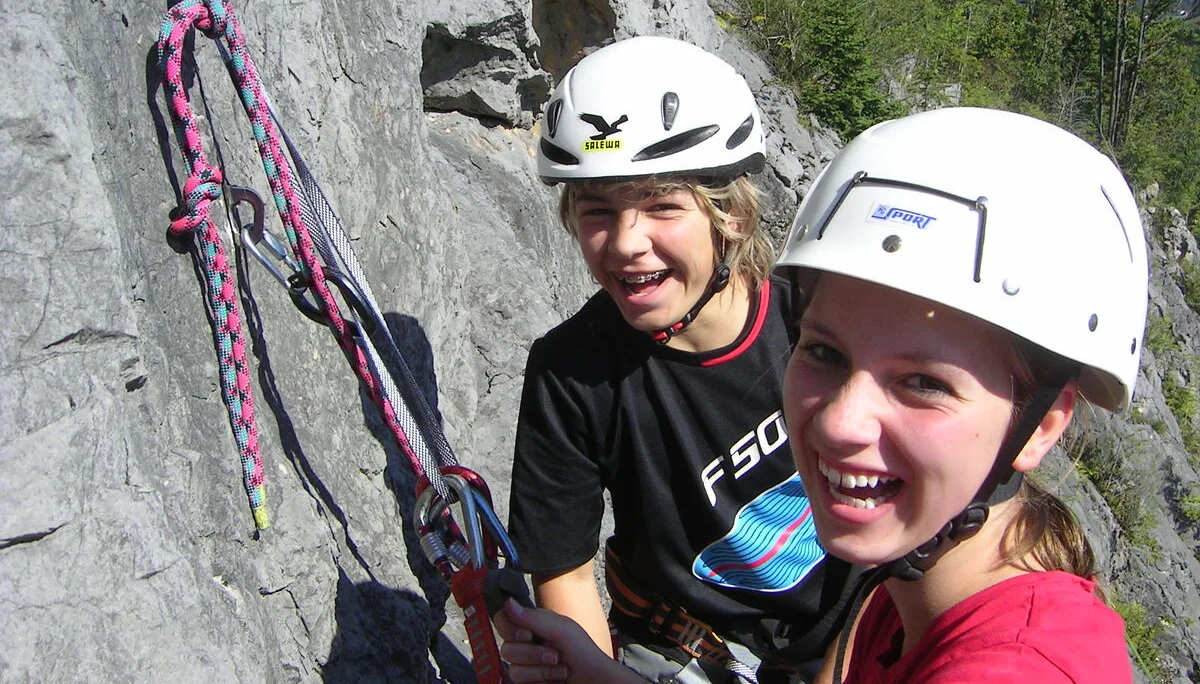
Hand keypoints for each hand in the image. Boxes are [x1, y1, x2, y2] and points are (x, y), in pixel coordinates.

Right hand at [495, 599, 644, 683]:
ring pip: (514, 668)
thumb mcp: (561, 629)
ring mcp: (525, 665)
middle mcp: (524, 644)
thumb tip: (507, 602)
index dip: (510, 629)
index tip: (528, 635)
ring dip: (542, 670)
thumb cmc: (583, 652)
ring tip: (561, 668)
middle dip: (534, 654)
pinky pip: (518, 682)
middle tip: (556, 655)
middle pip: (506, 648)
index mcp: (531, 625)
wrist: (594, 680)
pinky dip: (541, 681)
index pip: (502, 620)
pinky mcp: (527, 682)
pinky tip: (555, 680)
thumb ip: (533, 618)